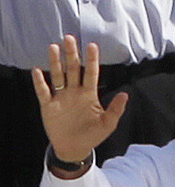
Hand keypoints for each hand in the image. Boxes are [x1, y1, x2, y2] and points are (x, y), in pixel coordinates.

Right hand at [31, 37, 127, 169]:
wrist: (74, 148)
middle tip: (69, 37)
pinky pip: (43, 92)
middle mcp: (74, 92)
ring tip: (53, 47)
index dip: (91, 60)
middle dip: (71, 54)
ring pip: (58, 76)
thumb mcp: (107, 124)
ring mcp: (61, 98)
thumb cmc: (93, 135)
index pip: (91, 73)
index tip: (92, 45)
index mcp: (89, 94)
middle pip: (73, 69)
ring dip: (55, 62)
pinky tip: (37, 70)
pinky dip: (40, 82)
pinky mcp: (48, 106)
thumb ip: (116, 109)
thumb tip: (125, 94)